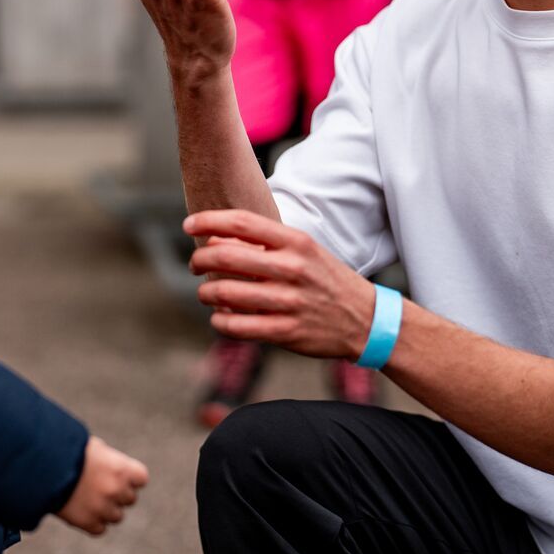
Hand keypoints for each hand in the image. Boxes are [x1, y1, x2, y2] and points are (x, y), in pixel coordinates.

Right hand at [58, 436, 149, 535]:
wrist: (44, 467)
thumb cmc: (68, 451)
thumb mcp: (94, 448)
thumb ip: (110, 461)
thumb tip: (113, 469)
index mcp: (122, 469)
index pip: (141, 479)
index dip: (130, 478)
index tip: (118, 476)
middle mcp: (117, 490)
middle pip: (130, 499)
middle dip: (117, 494)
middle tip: (99, 487)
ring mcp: (103, 508)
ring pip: (116, 517)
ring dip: (106, 510)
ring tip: (89, 499)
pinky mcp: (88, 523)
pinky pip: (99, 529)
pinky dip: (92, 523)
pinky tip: (81, 511)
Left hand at [186, 209, 375, 360]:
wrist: (365, 319)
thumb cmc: (325, 280)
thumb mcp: (304, 251)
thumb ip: (264, 244)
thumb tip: (215, 240)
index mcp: (296, 242)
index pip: (242, 223)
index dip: (208, 221)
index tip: (189, 225)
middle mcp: (292, 268)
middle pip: (227, 257)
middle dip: (200, 260)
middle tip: (194, 264)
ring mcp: (290, 301)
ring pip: (226, 293)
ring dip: (206, 293)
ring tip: (206, 293)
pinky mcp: (287, 331)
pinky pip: (239, 326)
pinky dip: (220, 321)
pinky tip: (219, 317)